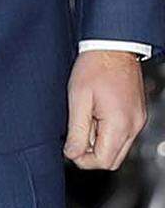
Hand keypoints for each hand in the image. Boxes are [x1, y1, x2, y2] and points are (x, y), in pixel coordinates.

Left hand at [64, 50, 146, 171]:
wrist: (113, 46)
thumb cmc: (95, 67)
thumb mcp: (78, 100)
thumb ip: (77, 131)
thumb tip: (72, 154)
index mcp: (120, 123)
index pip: (103, 161)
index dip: (83, 160)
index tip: (70, 147)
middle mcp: (134, 125)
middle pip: (112, 160)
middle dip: (92, 154)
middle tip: (77, 136)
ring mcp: (138, 120)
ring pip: (118, 149)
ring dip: (100, 143)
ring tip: (88, 120)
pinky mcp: (137, 114)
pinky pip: (123, 135)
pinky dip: (108, 133)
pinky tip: (97, 115)